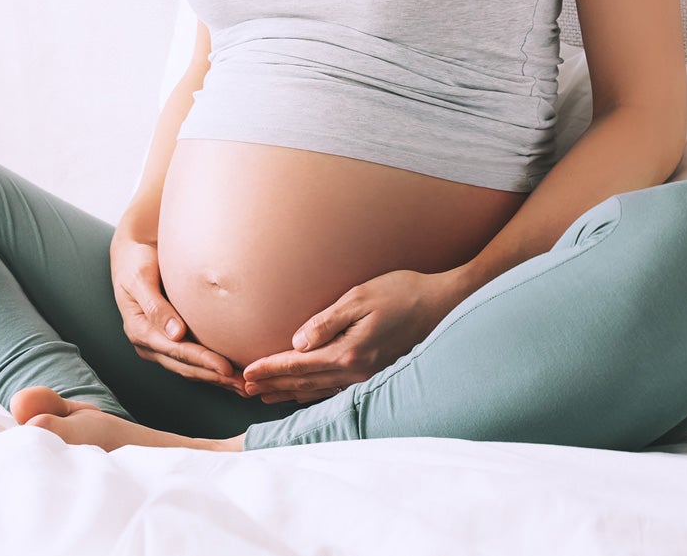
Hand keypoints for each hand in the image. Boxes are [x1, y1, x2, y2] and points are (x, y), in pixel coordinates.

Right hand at [110, 231, 248, 395]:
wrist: (131, 253)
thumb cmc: (135, 261)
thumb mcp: (140, 278)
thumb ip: (156, 306)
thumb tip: (176, 333)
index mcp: (139, 330)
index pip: (176, 351)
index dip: (202, 361)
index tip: (226, 368)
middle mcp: (148, 344)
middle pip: (185, 367)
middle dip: (214, 377)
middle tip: (242, 384)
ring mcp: (157, 346)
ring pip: (189, 369)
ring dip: (215, 379)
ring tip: (241, 386)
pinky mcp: (168, 342)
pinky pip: (190, 361)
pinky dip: (210, 369)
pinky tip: (228, 374)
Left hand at [240, 267, 474, 404]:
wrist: (442, 305)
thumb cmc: (401, 292)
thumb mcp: (360, 297)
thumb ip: (326, 321)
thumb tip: (296, 343)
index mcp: (349, 353)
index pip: (299, 364)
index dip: (270, 368)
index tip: (246, 373)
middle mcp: (356, 371)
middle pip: (304, 381)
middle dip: (273, 383)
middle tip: (244, 388)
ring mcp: (367, 375)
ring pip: (318, 388)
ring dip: (289, 390)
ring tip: (265, 394)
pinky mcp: (374, 372)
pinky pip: (335, 387)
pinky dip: (312, 391)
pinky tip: (303, 392)